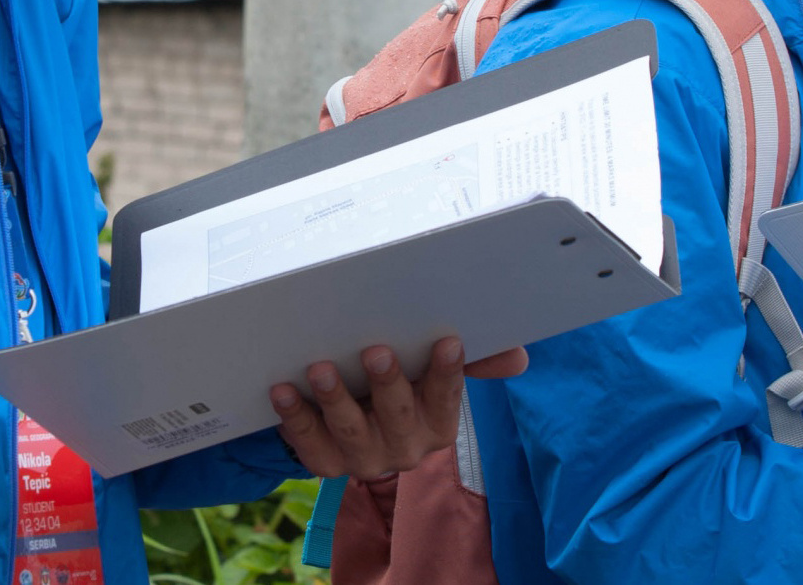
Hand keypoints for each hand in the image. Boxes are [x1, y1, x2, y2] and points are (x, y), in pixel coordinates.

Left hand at [267, 339, 529, 479]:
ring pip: (350, 432)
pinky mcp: (325, 462)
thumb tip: (519, 357)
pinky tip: (282, 391)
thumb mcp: (432, 374)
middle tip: (376, 351)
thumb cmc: (402, 384)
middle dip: (388, 385)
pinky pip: (308, 444)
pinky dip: (294, 418)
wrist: (353, 423)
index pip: (447, 397)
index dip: (447, 372)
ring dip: (335, 400)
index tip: (447, 341)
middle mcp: (404, 449)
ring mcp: (362, 459)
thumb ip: (473, 361)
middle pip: (397, 417)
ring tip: (320, 369)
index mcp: (437, 424)